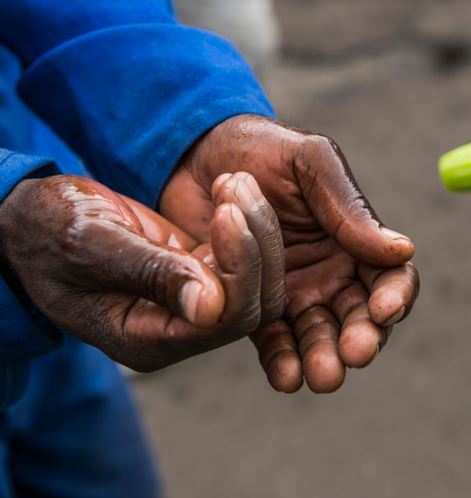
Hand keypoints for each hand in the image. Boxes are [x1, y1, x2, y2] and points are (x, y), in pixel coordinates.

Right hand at [0, 174, 279, 370]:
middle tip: (240, 187)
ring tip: (237, 181)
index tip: (229, 212)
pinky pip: (239, 258)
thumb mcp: (91, 247)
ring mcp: (191, 302)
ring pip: (255, 279)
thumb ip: (150, 274)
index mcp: (148, 340)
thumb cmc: (48, 234)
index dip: (240, 268)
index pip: (226, 319)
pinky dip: (244, 224)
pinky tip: (231, 186)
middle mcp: (178, 330)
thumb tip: (211, 307)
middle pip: (253, 302)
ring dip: (256, 230)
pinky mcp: (196, 272)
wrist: (32, 222)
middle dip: (256, 244)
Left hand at [161, 116, 418, 392]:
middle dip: (361, 338)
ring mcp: (294, 294)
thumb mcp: (312, 162)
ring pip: (320, 337)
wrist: (195, 156)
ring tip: (320, 375)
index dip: (395, 296)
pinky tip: (285, 375)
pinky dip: (282, 361)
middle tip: (353, 352)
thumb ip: (350, 207)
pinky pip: (274, 341)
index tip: (383, 308)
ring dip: (325, 358)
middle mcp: (331, 273)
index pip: (391, 277)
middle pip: (360, 317)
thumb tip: (403, 251)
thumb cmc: (261, 149)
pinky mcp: (253, 307)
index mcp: (355, 239)